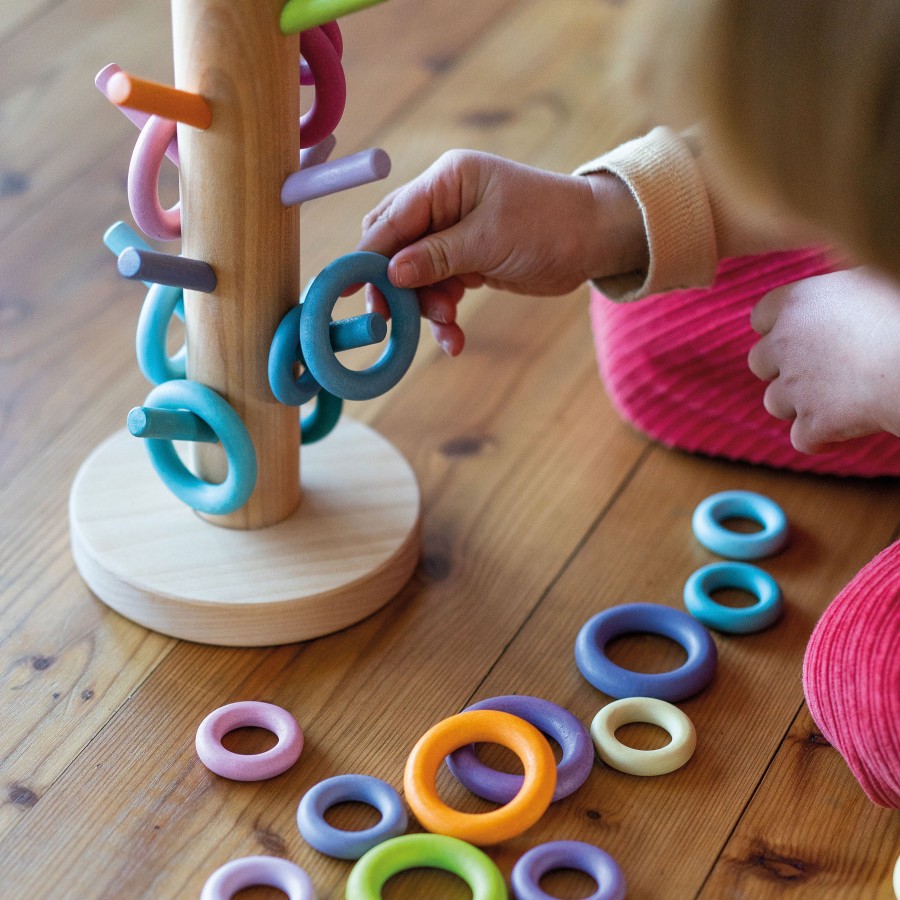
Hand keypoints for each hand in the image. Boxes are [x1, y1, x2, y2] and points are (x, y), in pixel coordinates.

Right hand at [356, 150, 646, 354]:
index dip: (366, 255)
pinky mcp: (467, 259)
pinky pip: (441, 289)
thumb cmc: (549, 226)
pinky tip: (454, 338)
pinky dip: (444, 314)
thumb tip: (390, 272)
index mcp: (446, 181)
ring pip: (417, 275)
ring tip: (448, 328)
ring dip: (426, 307)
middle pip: (395, 247)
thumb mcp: (490, 240)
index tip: (345, 289)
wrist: (596, 240)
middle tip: (390, 320)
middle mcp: (444, 203)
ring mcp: (454, 233)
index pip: (392, 219)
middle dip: (394, 286)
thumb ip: (436, 256)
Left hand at [748, 268, 899, 452]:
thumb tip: (845, 288)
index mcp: (798, 302)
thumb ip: (842, 289)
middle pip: (759, 362)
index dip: (777, 328)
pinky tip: (841, 432)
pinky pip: (802, 438)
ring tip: (834, 399)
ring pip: (774, 403)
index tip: (800, 335)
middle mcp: (786, 343)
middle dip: (782, 370)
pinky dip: (819, 439)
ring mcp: (796, 386)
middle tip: (818, 371)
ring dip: (798, 405)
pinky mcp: (815, 422)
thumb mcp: (872, 279)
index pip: (760, 317)